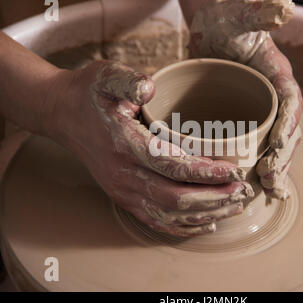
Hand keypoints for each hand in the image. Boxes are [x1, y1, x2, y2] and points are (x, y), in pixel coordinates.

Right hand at [48, 61, 253, 236]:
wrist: (62, 114)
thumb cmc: (89, 94)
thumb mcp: (106, 77)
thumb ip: (128, 82)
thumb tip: (149, 89)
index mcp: (124, 145)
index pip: (172, 166)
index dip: (206, 172)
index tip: (234, 171)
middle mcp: (123, 175)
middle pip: (176, 198)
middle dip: (214, 197)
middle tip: (241, 191)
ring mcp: (122, 190)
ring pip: (169, 214)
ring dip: (205, 214)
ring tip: (233, 207)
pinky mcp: (122, 196)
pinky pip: (155, 220)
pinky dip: (183, 226)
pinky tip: (205, 224)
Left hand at [189, 0, 302, 199]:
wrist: (213, 29)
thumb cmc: (228, 22)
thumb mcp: (241, 16)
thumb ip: (260, 14)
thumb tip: (283, 7)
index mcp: (278, 76)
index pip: (290, 104)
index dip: (287, 128)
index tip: (277, 150)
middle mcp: (273, 97)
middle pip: (287, 131)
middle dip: (281, 158)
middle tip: (270, 181)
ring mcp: (260, 109)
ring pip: (274, 143)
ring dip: (274, 168)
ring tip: (267, 190)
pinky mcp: (244, 118)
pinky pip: (256, 144)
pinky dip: (257, 164)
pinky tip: (252, 183)